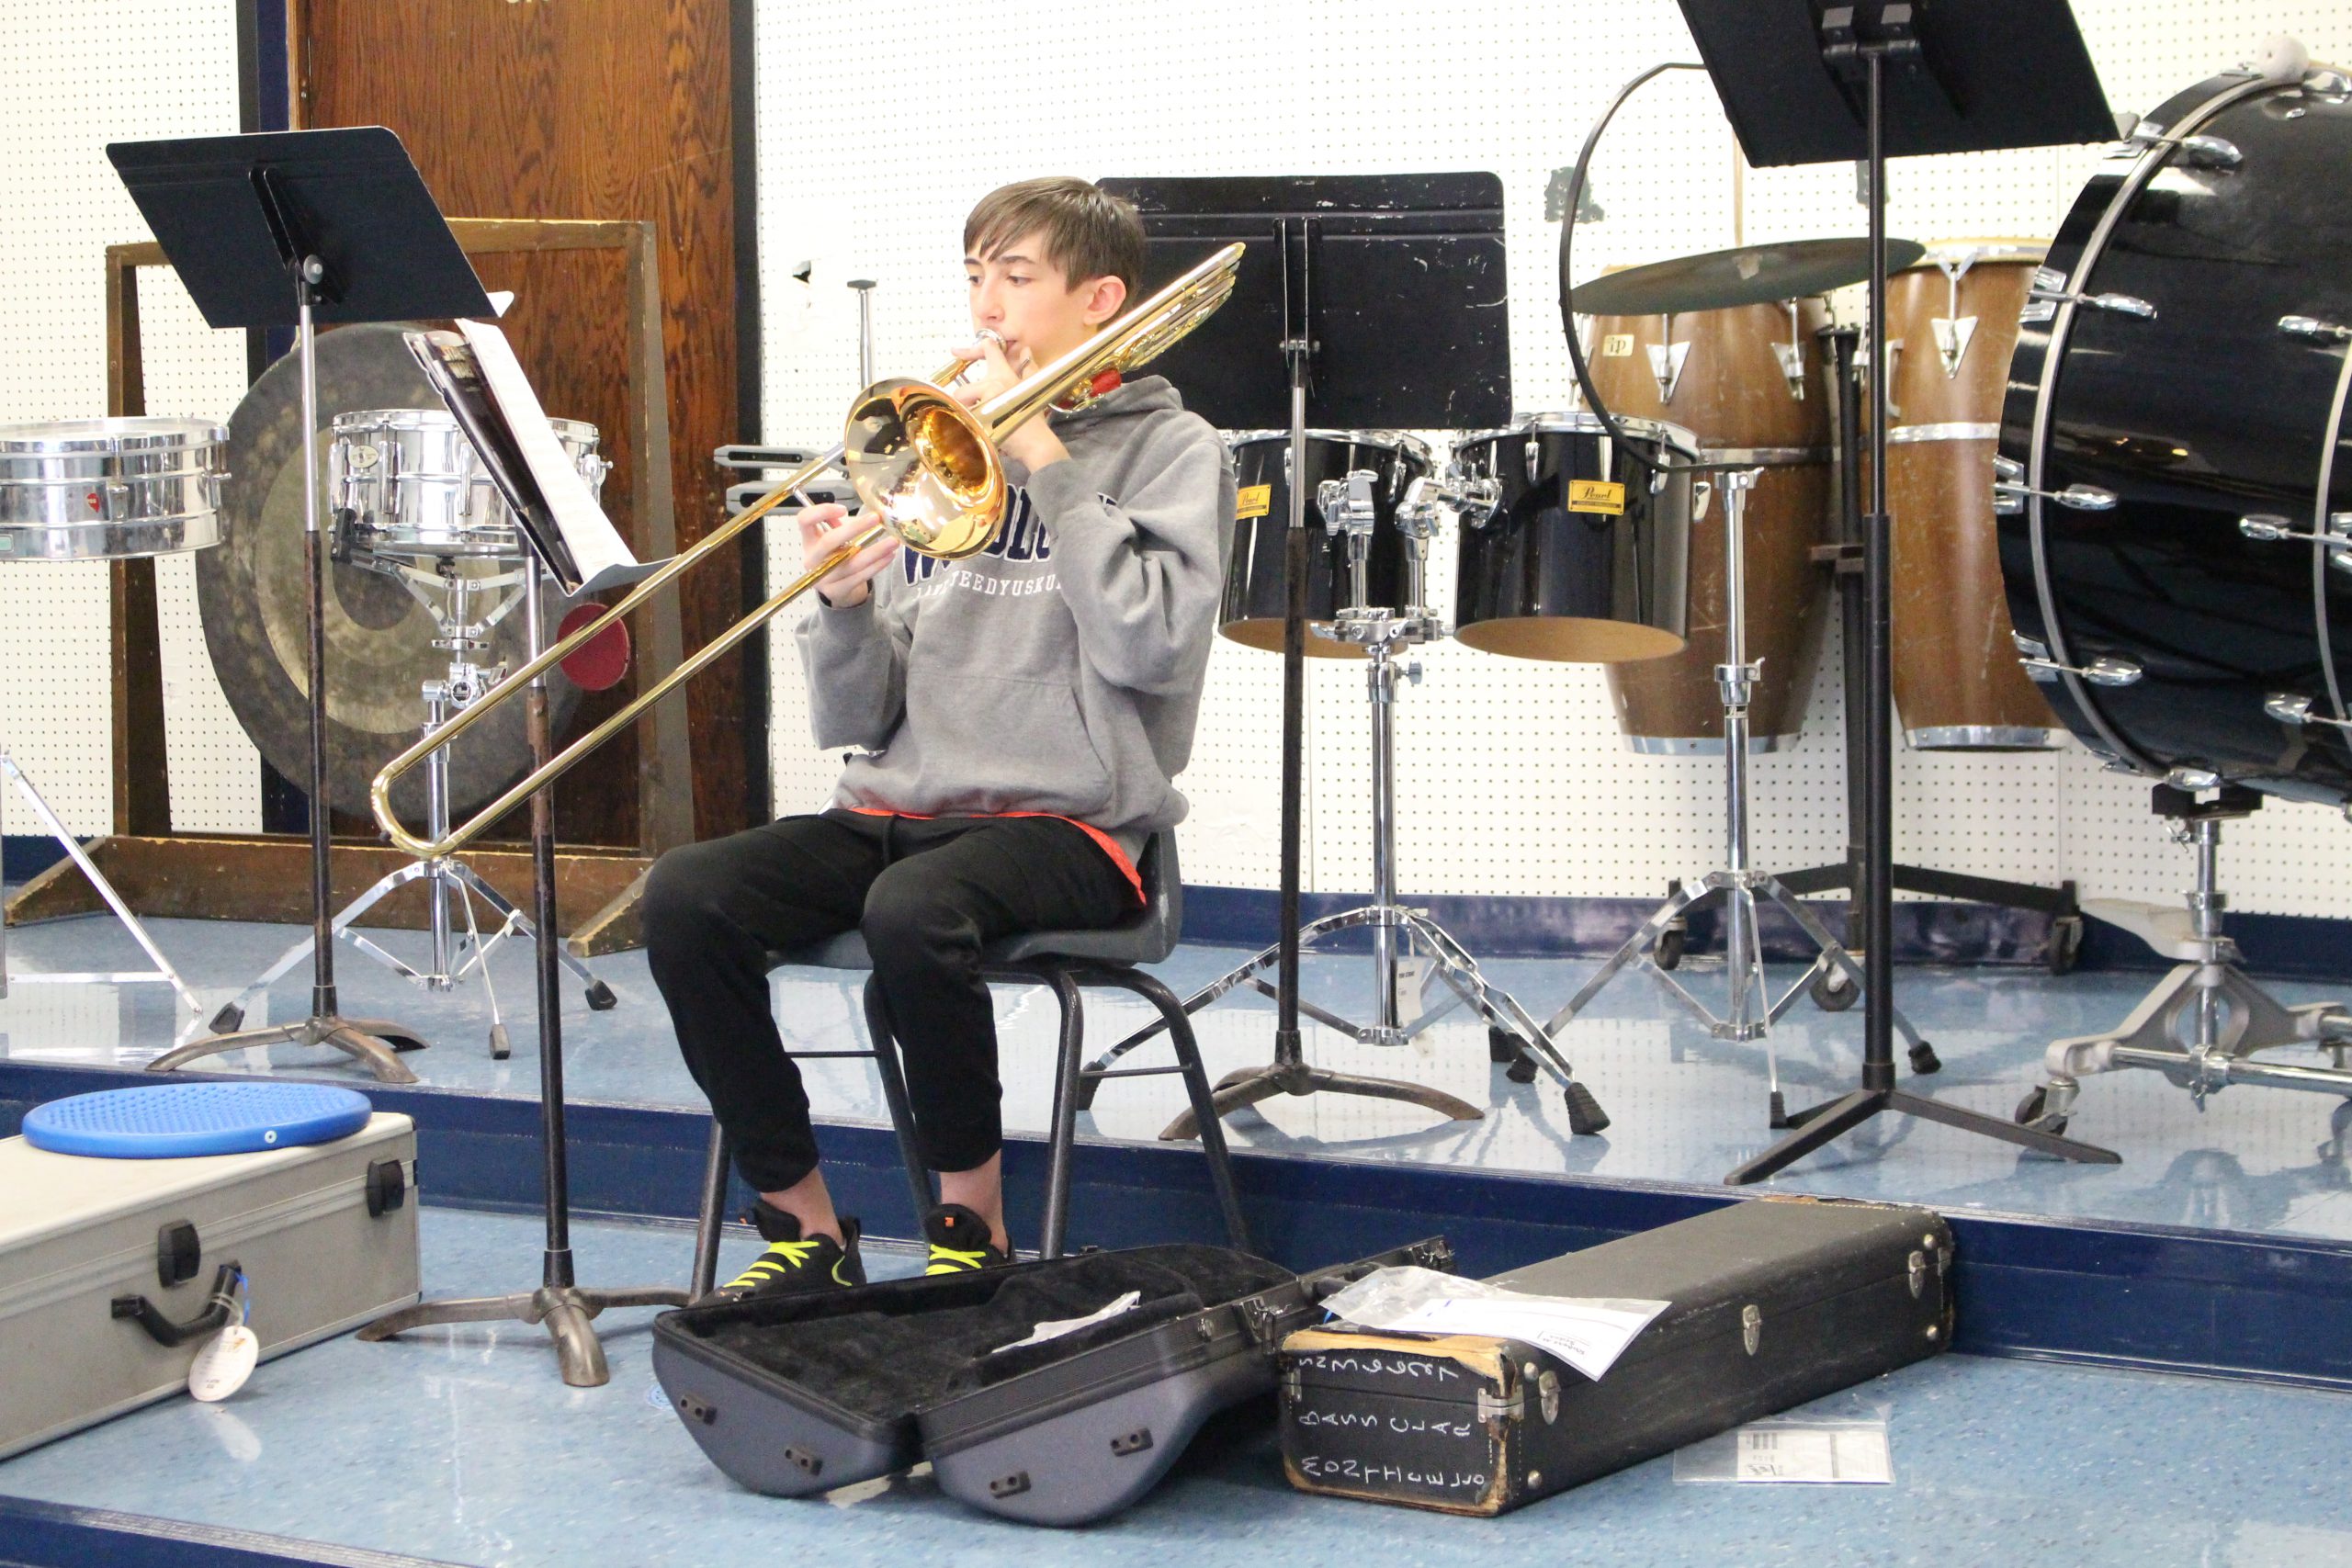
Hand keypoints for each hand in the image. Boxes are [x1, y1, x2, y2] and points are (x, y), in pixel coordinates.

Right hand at [798, 502, 896, 607]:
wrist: (836, 587)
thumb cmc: (837, 554)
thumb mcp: (834, 536)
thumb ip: (843, 523)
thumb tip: (871, 512)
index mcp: (808, 539)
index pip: (804, 520)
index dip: (821, 511)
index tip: (843, 509)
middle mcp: (811, 558)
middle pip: (829, 541)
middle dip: (854, 528)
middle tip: (876, 518)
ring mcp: (821, 576)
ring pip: (850, 562)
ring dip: (875, 550)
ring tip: (893, 541)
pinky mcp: (835, 591)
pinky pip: (859, 577)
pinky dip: (876, 566)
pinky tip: (888, 556)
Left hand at [954, 335, 1067, 471]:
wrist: (1037, 443)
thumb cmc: (1034, 422)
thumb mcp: (1033, 390)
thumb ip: (1029, 369)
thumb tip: (1027, 351)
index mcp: (1005, 375)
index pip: (991, 350)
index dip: (979, 347)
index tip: (963, 349)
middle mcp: (996, 381)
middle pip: (964, 388)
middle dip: (963, 403)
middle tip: (970, 414)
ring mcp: (989, 394)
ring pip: (961, 399)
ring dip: (964, 412)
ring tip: (974, 424)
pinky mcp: (984, 409)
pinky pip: (965, 414)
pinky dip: (967, 423)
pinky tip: (977, 431)